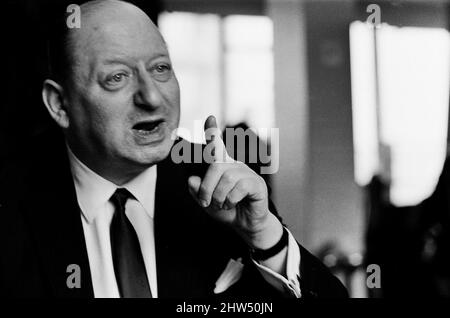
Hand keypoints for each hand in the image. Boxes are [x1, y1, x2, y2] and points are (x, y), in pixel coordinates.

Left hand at [187, 116, 282, 249]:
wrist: (246, 225)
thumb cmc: (228, 210)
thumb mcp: (207, 202)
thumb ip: (197, 191)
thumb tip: (191, 179)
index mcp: (223, 167)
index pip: (217, 146)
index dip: (213, 132)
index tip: (209, 118)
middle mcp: (236, 166)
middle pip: (216, 166)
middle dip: (206, 186)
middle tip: (206, 202)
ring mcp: (248, 174)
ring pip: (226, 178)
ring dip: (218, 196)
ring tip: (221, 205)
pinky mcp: (257, 184)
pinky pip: (239, 187)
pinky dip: (230, 199)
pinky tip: (233, 204)